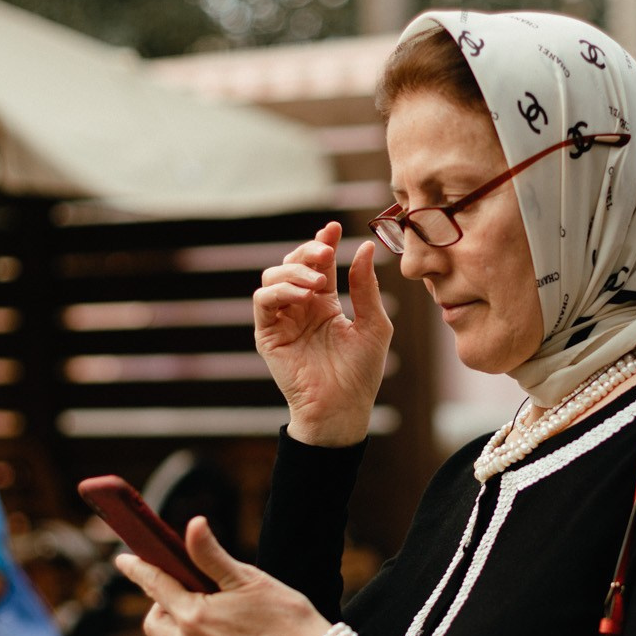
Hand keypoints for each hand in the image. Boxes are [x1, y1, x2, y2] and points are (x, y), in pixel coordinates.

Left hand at [115, 517, 330, 635]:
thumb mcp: (250, 579)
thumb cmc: (288, 620)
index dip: (137, 569)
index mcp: (194, 616)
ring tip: (212, 618)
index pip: (154, 585)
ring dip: (180, 631)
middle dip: (160, 606)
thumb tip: (192, 525)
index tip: (124, 560)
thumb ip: (212, 555)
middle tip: (186, 592)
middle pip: (154, 624)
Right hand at [254, 222, 393, 446]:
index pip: (319, 264)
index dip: (323, 242)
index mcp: (324, 303)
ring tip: (318, 283)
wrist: (343, 407)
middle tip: (325, 252)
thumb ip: (365, 287)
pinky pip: (263, 301)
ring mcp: (282, 320)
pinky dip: (280, 291)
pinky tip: (303, 296)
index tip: (334, 227)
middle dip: (307, 252)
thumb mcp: (373, 324)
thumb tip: (364, 247)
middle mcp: (301, 307)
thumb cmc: (360, 372)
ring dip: (293, 271)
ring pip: (273, 277)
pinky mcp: (268, 335)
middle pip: (292, 264)